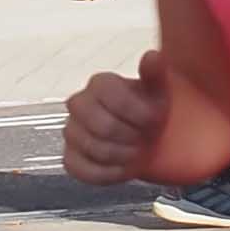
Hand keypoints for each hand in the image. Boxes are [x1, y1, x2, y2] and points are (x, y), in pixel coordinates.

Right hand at [61, 50, 174, 185]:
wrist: (144, 135)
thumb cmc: (149, 109)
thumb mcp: (159, 91)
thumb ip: (155, 74)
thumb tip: (153, 56)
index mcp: (100, 83)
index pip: (116, 98)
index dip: (141, 114)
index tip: (157, 120)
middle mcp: (79, 104)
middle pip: (103, 127)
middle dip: (133, 138)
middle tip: (148, 139)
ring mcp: (71, 131)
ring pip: (96, 150)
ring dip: (126, 157)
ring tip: (140, 152)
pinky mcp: (70, 158)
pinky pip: (84, 171)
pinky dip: (110, 174)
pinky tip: (124, 167)